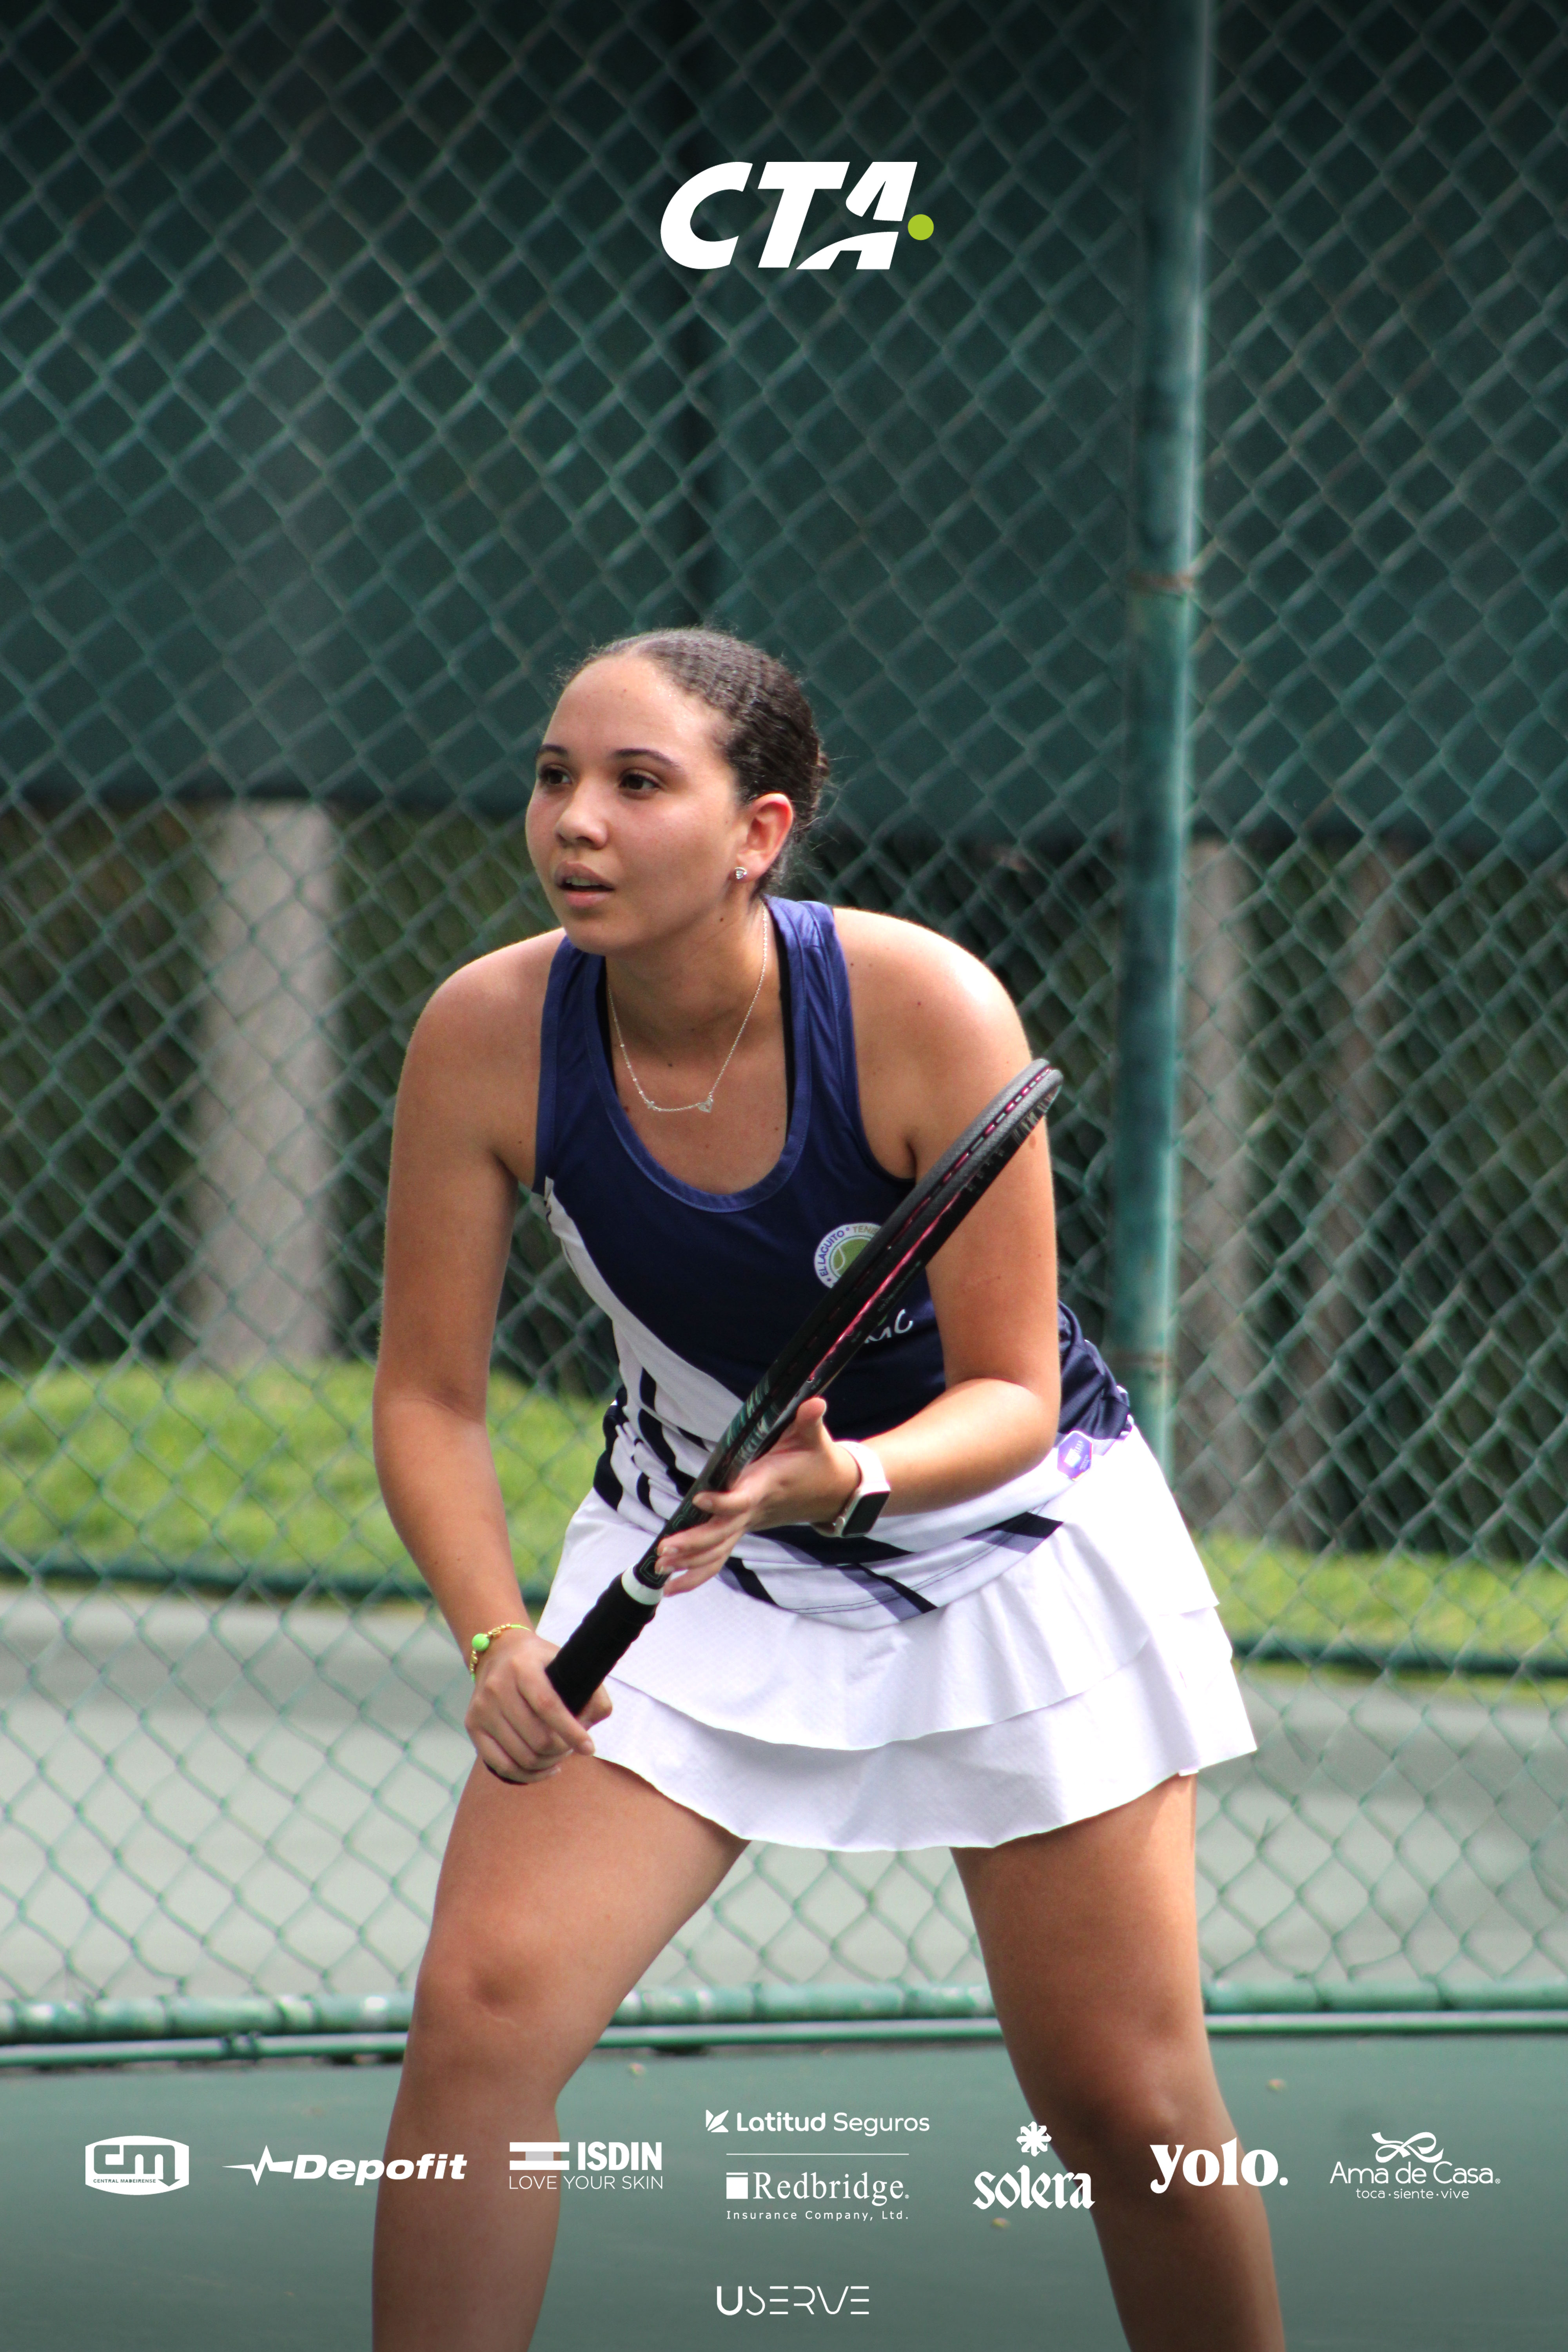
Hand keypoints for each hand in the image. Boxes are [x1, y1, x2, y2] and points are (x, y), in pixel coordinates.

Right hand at [464, 1625, 612, 1783]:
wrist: (497, 1652)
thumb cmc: (539, 1662)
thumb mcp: (567, 1663)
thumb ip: (590, 1691)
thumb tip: (591, 1725)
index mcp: (522, 1667)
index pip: (548, 1706)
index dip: (571, 1731)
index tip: (589, 1747)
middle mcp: (497, 1687)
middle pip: (536, 1738)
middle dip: (562, 1750)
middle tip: (573, 1747)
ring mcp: (481, 1708)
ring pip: (521, 1756)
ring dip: (547, 1763)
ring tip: (560, 1755)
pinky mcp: (472, 1726)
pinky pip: (501, 1765)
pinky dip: (527, 1775)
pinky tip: (545, 1768)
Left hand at [656, 1398, 860, 1594]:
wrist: (832, 1490)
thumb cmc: (817, 1459)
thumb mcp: (814, 1437)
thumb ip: (809, 1421)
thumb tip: (814, 1402)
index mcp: (766, 1486)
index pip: (742, 1500)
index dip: (722, 1502)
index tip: (699, 1498)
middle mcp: (755, 1510)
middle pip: (722, 1533)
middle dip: (693, 1544)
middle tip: (664, 1549)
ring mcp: (748, 1523)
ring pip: (719, 1551)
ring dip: (689, 1563)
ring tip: (659, 1568)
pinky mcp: (744, 1528)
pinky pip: (720, 1555)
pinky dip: (697, 1572)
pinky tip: (672, 1584)